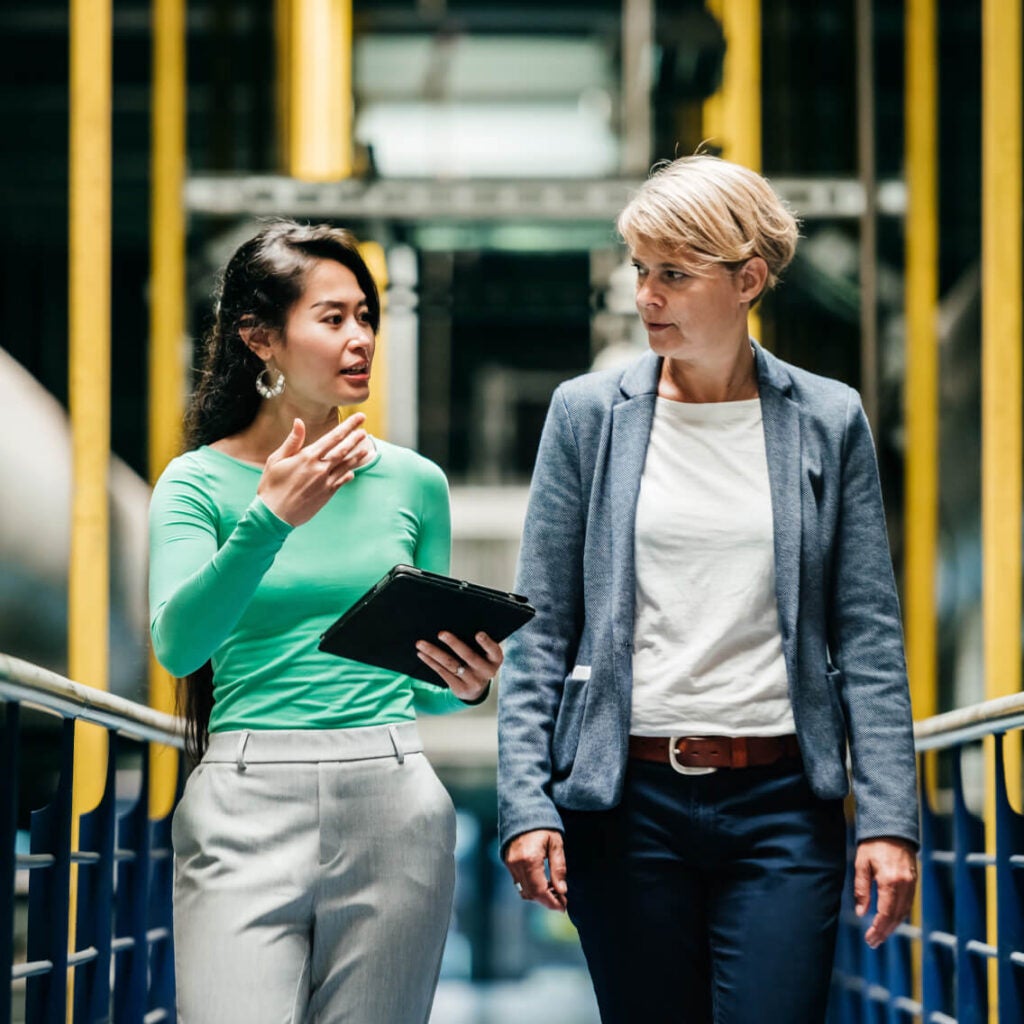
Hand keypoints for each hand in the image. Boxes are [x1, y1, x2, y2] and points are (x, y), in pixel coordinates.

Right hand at [257, 415, 371, 526]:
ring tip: (365, 447)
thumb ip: (292, 441)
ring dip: (357, 455)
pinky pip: (342, 481)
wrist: (274, 515)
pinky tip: (354, 470)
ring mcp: (325, 482)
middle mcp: (320, 468)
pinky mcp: (327, 494)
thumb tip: (299, 421)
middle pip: (343, 449)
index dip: (349, 426)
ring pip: (346, 465)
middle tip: (364, 428)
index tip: (359, 417)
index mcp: (307, 457)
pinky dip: (349, 474)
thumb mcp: (276, 460)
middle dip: (355, 437)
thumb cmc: (271, 486)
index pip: (333, 437)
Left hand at [415, 630, 502, 701]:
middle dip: (454, 644)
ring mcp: (472, 681)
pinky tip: (422, 654)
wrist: (477, 689)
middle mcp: (486, 672)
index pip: (494, 651)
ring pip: (450, 665)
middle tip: (441, 634)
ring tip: (421, 643)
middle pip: (468, 656)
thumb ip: (479, 643)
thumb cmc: (480, 661)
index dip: (486, 643)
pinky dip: (431, 662)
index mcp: (495, 660)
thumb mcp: (486, 654)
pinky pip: (442, 672)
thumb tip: (459, 622)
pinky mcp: (459, 688)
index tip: (478, 633)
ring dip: (434, 652)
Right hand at [504, 829, 566, 911]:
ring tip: (554, 891)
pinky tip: (543, 882)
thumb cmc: (543, 824)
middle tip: (562, 901)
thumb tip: (562, 890)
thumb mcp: (556, 843)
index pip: (540, 891)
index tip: (563, 907)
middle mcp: (517, 864)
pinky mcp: (508, 861)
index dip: (552, 902)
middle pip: (531, 894)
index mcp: (530, 859)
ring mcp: (510, 863)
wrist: (523, 808)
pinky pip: (518, 882)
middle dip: (547, 901)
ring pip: (523, 890)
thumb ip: (559, 868)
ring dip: (539, 895)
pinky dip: (531, 887)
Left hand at [854, 837, 917, 947]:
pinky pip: (908, 904)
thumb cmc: (873, 844)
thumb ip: (862, 889)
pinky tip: (891, 920)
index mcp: (890, 881)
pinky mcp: (914, 881)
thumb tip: (861, 912)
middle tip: (873, 942)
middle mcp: (904, 885)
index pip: (885, 913)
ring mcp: (911, 884)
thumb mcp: (861, 864)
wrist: (893, 828)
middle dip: (885, 932)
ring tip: (881, 935)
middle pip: (896, 916)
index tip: (870, 938)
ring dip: (893, 926)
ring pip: (904, 912)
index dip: (878, 928)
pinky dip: (899, 915)